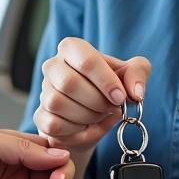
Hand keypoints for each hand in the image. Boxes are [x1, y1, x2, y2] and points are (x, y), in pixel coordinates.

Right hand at [34, 37, 151, 149]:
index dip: (106, 82)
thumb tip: (136, 92)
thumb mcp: (129, 75)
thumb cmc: (109, 89)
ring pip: (59, 104)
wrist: (94, 116)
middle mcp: (52, 65)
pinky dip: (76, 130)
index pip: (87, 60)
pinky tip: (86, 126)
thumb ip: (138, 74)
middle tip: (111, 108)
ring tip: (99, 115)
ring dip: (87, 116)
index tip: (120, 98)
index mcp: (73, 48)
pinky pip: (54, 124)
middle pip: (70, 83)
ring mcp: (44, 91)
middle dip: (97, 101)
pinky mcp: (40, 115)